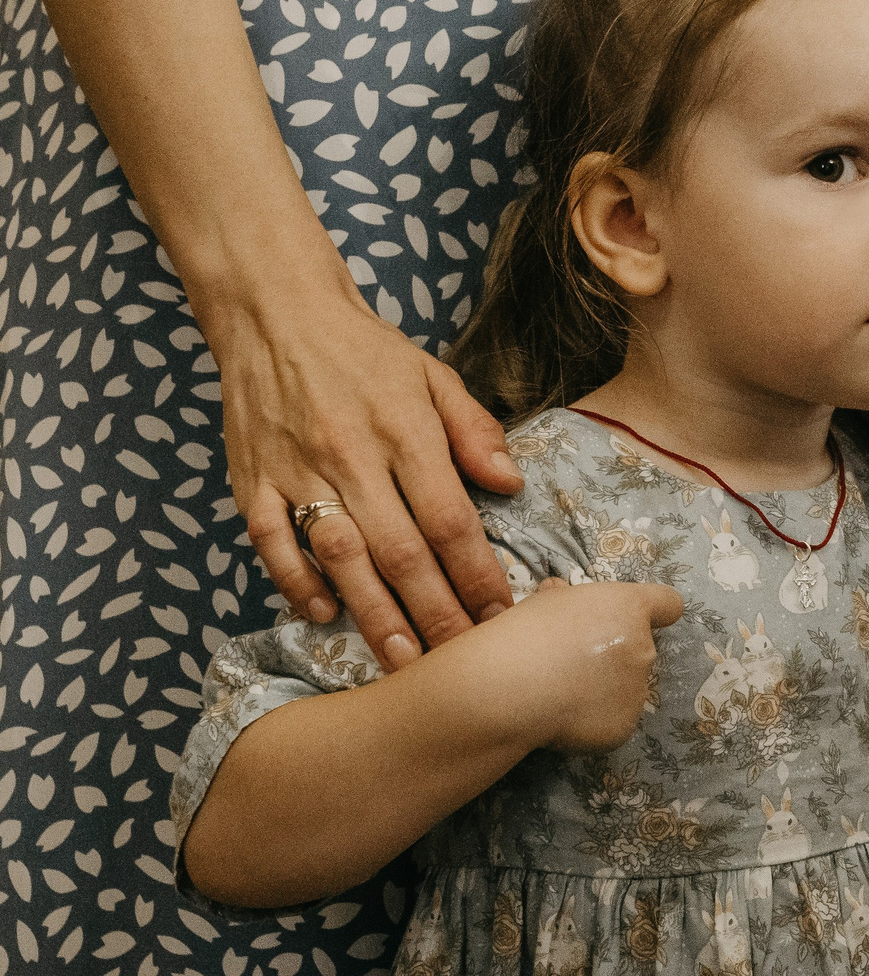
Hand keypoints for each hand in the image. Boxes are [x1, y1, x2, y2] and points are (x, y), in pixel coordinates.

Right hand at [208, 278, 525, 668]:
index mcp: (404, 431)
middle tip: (459, 661)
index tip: (501, 615)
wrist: (275, 314)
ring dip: (373, 613)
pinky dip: (295, 582)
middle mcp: (351, 456)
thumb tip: (511, 484)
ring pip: (339, 557)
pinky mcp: (250, 481)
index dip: (477, 573)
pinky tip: (324, 613)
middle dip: (434, 612)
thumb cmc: (366, 352)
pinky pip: (271, 543)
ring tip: (401, 660)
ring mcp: (296, 471)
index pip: (450, 519)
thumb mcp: (435, 377)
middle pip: (400, 551)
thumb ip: (476, 431)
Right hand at [473, 577, 684, 755]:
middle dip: (613, 656)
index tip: (642, 619)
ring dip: (601, 690)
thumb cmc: (528, 633)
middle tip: (571, 664)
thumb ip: (566, 598)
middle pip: (638, 650)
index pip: (668, 604)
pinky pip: (611, 721)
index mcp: (630, 610)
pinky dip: (591, 721)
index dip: (657, 611)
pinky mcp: (624, 726)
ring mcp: (637, 691)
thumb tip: (560, 593)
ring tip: (558, 692)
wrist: (512, 686)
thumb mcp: (547, 601)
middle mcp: (644, 649)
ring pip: (624, 688)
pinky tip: (559, 716)